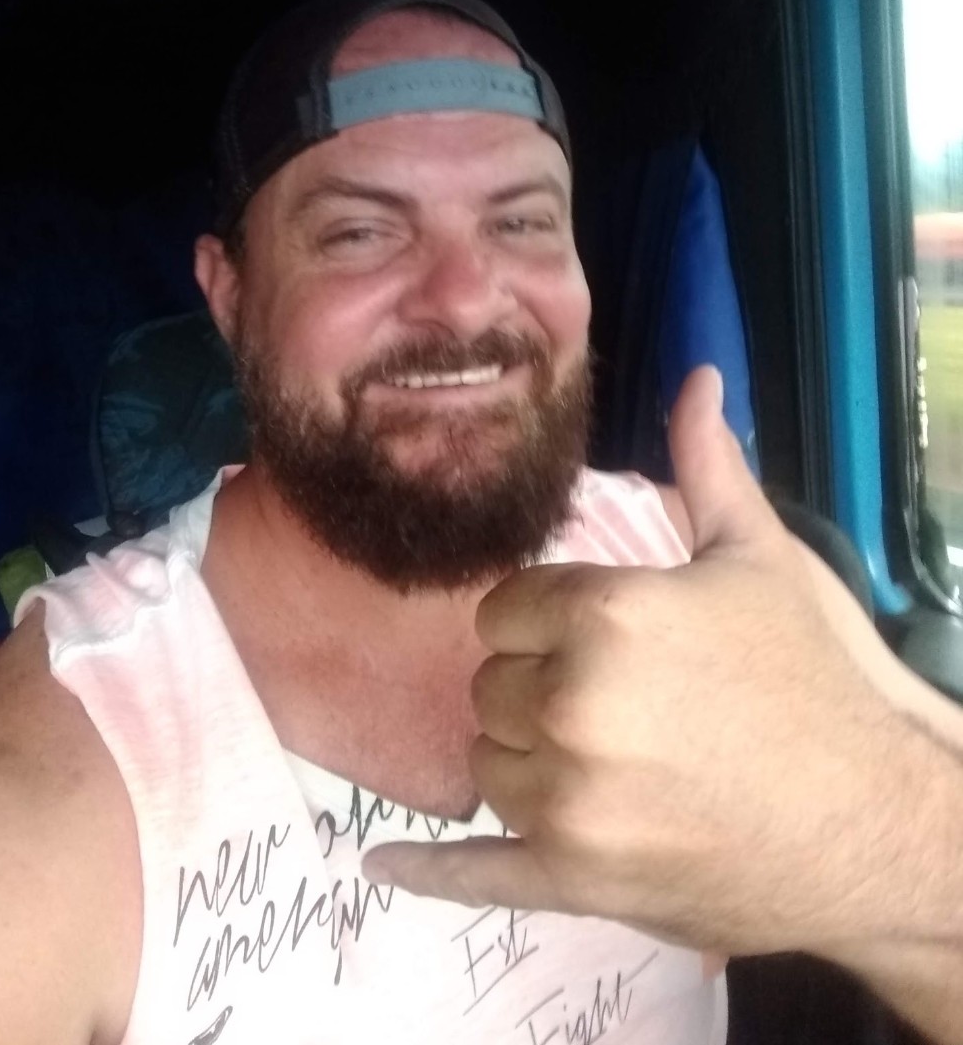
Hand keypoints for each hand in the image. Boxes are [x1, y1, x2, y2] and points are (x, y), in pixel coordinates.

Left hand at [362, 366, 923, 957]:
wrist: (878, 823)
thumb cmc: (815, 680)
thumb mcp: (760, 563)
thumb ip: (706, 469)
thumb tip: (695, 378)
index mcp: (604, 615)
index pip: (503, 607)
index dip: (542, 619)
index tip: (586, 634)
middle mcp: (569, 706)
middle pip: (488, 685)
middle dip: (535, 685)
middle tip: (612, 701)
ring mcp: (567, 803)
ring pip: (484, 762)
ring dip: (525, 757)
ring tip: (604, 759)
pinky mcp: (575, 880)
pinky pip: (476, 873)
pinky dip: (427, 870)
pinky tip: (380, 860)